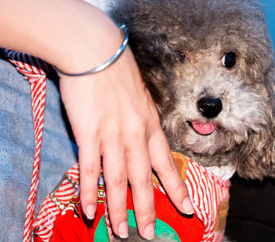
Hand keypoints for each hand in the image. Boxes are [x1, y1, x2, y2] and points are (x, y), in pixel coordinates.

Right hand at [59, 47, 193, 238]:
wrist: (96, 50)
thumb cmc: (116, 69)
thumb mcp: (139, 95)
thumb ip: (139, 118)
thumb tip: (137, 135)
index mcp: (150, 124)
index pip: (165, 163)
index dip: (176, 187)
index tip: (185, 207)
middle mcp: (135, 134)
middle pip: (143, 179)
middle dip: (148, 208)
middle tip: (148, 233)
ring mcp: (112, 135)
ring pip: (118, 180)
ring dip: (120, 209)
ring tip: (122, 231)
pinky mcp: (88, 133)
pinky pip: (90, 169)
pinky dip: (90, 192)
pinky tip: (90, 210)